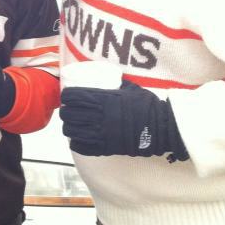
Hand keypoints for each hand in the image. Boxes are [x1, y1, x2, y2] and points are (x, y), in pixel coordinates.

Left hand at [60, 80, 188, 160]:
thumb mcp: (129, 88)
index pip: (73, 96)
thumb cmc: (146, 105)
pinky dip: (76, 143)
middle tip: (68, 110)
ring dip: (69, 127)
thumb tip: (109, 77)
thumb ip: (116, 83)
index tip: (67, 95)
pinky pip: (81, 147)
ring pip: (72, 131)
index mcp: (103, 99)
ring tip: (71, 125)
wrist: (159, 128)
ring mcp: (100, 133)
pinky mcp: (104, 148)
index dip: (66, 96)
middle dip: (65, 111)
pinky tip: (77, 139)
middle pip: (69, 114)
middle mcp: (98, 116)